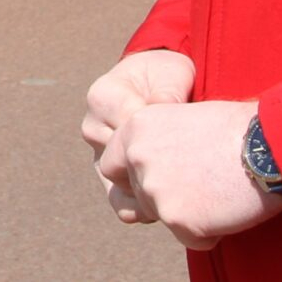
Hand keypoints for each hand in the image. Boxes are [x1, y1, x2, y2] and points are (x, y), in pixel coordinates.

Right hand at [82, 50, 194, 223]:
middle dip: (157, 166)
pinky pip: (121, 202)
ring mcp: (98, 155)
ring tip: (180, 185)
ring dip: (152, 188)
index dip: (162, 137)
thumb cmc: (167, 77)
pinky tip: (169, 201)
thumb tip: (162, 108)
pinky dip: (145, 207)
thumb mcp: (172, 75)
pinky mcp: (110, 178)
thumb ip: (167, 92)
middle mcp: (93, 127)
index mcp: (103, 97)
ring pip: (122, 185)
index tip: (188, 140)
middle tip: (188, 168)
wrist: (158, 87)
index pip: (130, 126)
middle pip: (123, 160)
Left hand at [97, 99, 281, 249]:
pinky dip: (209, 231)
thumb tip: (150, 163)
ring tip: (220, 192)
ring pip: (163, 217)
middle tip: (201, 185)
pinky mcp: (177, 219)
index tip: (160, 178)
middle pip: (138, 196)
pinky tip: (228, 208)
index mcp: (136, 128)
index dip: (134, 176)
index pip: (111, 166)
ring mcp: (155, 191)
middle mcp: (138, 158)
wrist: (269, 146)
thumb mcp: (185, 117)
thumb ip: (159, 140)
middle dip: (166, 197)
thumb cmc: (238, 128)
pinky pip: (189, 238)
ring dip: (189, 213)